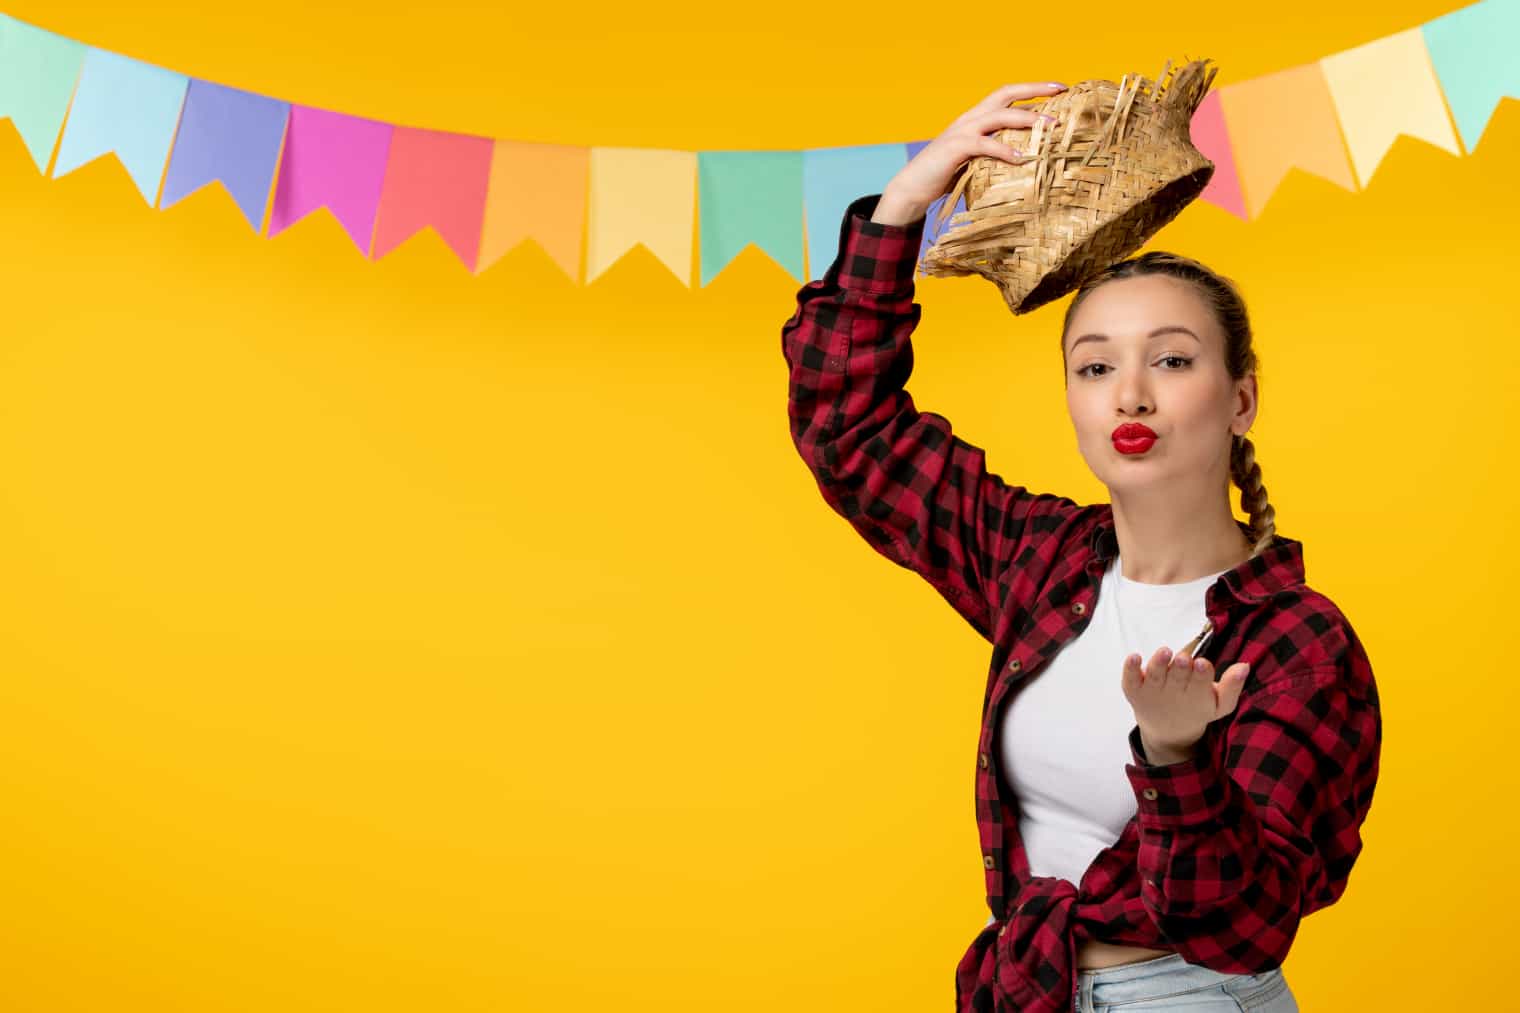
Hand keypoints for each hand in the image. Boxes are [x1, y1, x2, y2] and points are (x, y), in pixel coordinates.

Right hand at [871, 81, 1066, 225]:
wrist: (911, 187)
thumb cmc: (944, 176)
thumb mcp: (974, 160)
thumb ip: (994, 153)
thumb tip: (1024, 160)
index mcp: (975, 118)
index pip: (1006, 95)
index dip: (1032, 89)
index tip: (1059, 88)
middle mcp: (969, 118)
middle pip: (1005, 93)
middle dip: (1034, 90)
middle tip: (1061, 91)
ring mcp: (961, 131)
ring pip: (999, 116)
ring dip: (1027, 119)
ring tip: (1050, 126)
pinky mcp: (955, 148)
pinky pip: (984, 144)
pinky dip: (1004, 150)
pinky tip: (1021, 159)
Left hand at [1121, 645, 1249, 760]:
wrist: (1168, 732)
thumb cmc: (1198, 709)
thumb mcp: (1220, 704)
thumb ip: (1232, 687)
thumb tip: (1244, 666)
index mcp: (1197, 695)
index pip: (1201, 683)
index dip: (1202, 674)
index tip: (1203, 664)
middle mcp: (1174, 693)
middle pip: (1178, 678)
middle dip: (1181, 668)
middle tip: (1183, 658)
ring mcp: (1153, 691)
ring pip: (1155, 676)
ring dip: (1158, 664)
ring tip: (1164, 652)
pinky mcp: (1135, 690)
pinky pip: (1129, 680)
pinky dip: (1130, 669)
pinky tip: (1134, 657)